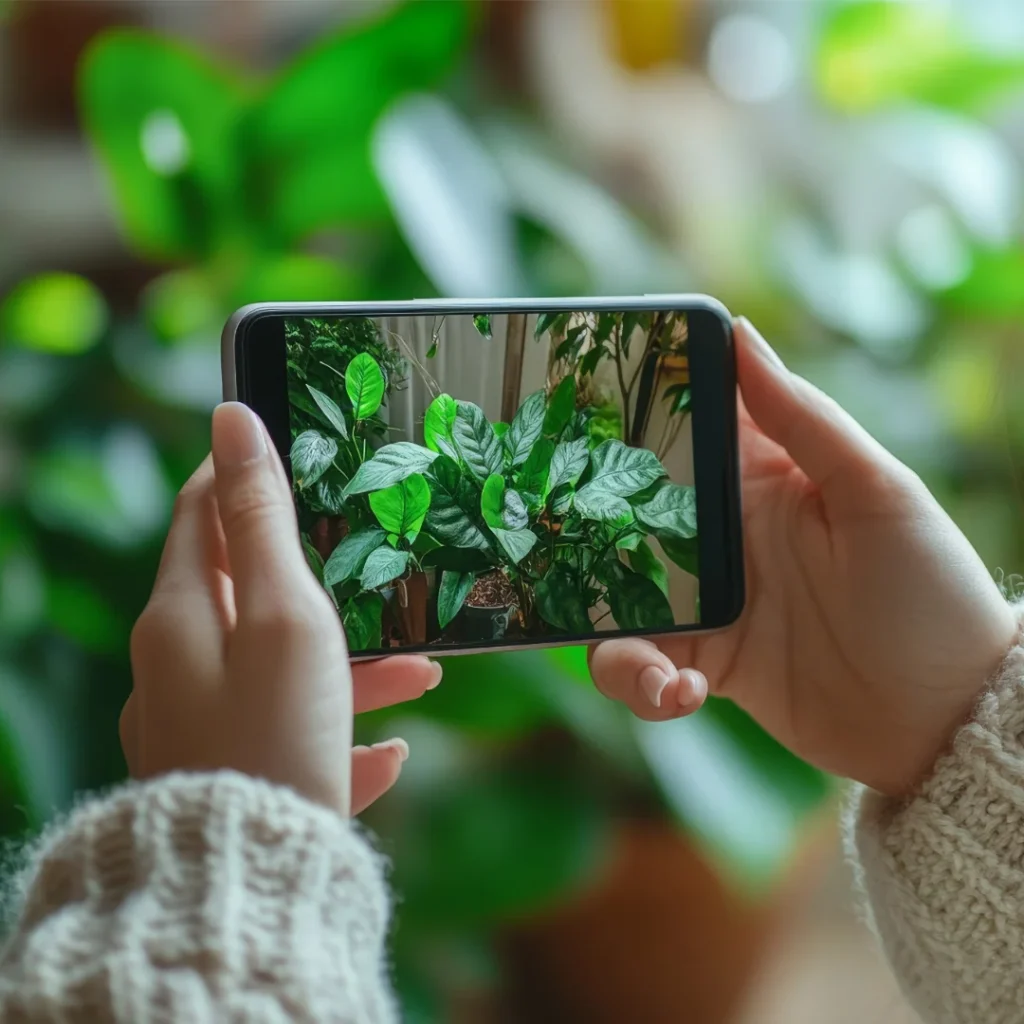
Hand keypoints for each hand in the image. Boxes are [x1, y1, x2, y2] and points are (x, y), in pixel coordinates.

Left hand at [121, 402, 440, 815]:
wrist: (252, 878)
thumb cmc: (275, 729)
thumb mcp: (283, 612)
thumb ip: (262, 519)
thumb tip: (231, 420)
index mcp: (180, 617)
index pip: (201, 515)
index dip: (240, 475)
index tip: (288, 451)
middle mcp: (178, 669)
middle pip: (252, 597)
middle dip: (326, 585)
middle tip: (377, 572)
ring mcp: (202, 726)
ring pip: (285, 671)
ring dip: (354, 668)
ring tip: (424, 674)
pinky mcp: (232, 774)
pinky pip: (291, 737)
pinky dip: (338, 734)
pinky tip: (387, 757)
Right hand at [590, 319, 1017, 795]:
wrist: (943, 717)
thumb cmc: (929, 592)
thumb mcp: (877, 492)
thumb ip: (804, 418)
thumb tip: (740, 333)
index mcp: (762, 480)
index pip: (681, 431)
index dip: (628, 413)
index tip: (576, 406)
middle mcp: (721, 536)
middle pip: (623, 516)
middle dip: (582, 527)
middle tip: (553, 538)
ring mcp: (706, 601)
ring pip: (614, 597)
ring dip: (608, 629)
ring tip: (651, 664)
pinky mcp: (704, 663)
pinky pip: (642, 666)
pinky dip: (643, 685)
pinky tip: (682, 694)